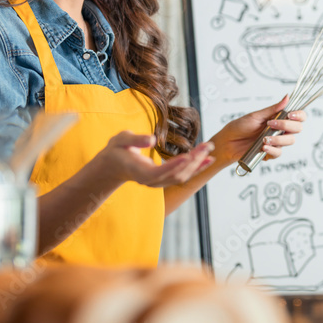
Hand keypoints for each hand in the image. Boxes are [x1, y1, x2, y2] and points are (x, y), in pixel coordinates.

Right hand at [95, 131, 214, 187]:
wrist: (112, 167)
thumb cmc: (116, 151)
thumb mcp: (120, 140)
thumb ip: (135, 139)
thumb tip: (152, 139)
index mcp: (140, 172)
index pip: (160, 172)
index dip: (174, 165)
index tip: (188, 156)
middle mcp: (152, 181)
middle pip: (176, 174)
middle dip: (193, 160)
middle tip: (207, 146)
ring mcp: (159, 182)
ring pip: (182, 176)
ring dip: (198, 164)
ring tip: (210, 150)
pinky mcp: (165, 180)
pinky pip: (183, 176)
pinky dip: (197, 168)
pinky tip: (208, 160)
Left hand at [210, 95, 306, 164]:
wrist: (228, 142)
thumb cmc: (240, 126)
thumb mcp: (257, 116)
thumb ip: (273, 109)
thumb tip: (287, 97)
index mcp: (279, 119)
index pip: (298, 117)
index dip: (299, 115)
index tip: (290, 115)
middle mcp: (280, 130)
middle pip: (297, 129)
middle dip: (287, 126)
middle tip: (271, 124)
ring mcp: (276, 142)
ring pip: (290, 141)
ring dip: (278, 139)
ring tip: (264, 138)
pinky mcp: (270, 153)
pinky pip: (279, 153)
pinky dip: (272, 150)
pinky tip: (263, 147)